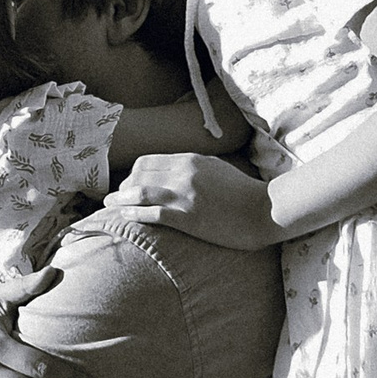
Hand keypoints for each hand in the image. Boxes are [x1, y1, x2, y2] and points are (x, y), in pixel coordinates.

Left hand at [110, 154, 278, 251]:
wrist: (266, 210)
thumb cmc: (243, 191)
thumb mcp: (215, 168)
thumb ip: (193, 166)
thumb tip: (172, 170)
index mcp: (190, 160)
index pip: (147, 162)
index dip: (132, 174)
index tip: (126, 185)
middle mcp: (184, 174)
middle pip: (139, 175)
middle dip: (123, 187)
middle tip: (114, 198)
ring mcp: (187, 195)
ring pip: (141, 193)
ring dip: (121, 200)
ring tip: (110, 207)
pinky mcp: (190, 218)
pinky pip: (154, 214)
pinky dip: (136, 215)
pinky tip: (126, 218)